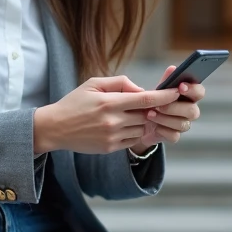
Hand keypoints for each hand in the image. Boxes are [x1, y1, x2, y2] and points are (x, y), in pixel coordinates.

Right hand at [34, 76, 180, 155]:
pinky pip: (133, 140)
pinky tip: (123, 126)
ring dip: (142, 122)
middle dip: (152, 109)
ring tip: (129, 115)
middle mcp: (113, 120)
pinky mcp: (110, 148)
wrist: (55, 128)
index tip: (176, 93)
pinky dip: (134, 132)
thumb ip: (120, 83)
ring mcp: (112, 136)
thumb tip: (141, 90)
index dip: (164, 96)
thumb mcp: (93, 84)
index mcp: (109, 102)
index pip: (146, 99)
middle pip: (147, 115)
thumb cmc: (75, 102)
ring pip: (142, 129)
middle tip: (148, 103)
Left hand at [130, 66, 205, 149]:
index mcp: (189, 96)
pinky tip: (153, 126)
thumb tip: (173, 68)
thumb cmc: (154, 101)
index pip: (199, 92)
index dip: (193, 89)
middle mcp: (190, 110)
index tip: (180, 86)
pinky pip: (174, 135)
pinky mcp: (174, 136)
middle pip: (193, 111)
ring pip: (182, 124)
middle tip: (159, 104)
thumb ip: (166, 80)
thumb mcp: (158, 89)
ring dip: (165, 118)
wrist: (140, 121)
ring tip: (149, 113)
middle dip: (174, 107)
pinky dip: (162, 130)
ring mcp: (183, 124)